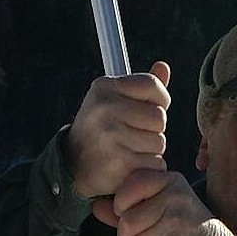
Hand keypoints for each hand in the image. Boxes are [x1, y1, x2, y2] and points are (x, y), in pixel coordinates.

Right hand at [65, 60, 170, 198]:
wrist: (73, 168)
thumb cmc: (100, 131)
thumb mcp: (112, 102)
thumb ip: (141, 88)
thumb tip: (163, 67)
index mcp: (104, 88)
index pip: (151, 84)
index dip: (160, 99)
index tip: (150, 110)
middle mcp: (105, 108)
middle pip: (159, 117)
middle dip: (153, 129)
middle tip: (133, 135)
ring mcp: (111, 136)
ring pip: (159, 142)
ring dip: (151, 150)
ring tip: (129, 150)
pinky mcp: (119, 162)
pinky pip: (155, 163)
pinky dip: (148, 167)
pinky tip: (130, 166)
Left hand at [95, 166, 236, 235]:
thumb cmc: (187, 232)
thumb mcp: (161, 211)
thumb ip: (128, 208)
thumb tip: (97, 206)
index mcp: (169, 182)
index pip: (129, 186)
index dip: (122, 207)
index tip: (135, 216)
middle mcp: (174, 199)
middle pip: (126, 224)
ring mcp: (176, 224)